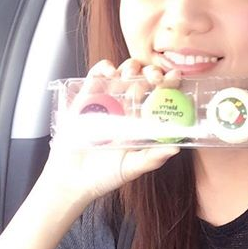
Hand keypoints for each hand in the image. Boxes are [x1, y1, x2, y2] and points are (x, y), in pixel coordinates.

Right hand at [42, 59, 181, 205]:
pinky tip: (110, 72)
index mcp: (139, 120)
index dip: (167, 84)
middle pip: (142, 80)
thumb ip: (152, 158)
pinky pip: (95, 76)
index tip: (175, 77)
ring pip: (121, 73)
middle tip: (155, 76)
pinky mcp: (86, 98)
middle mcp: (125, 107)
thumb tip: (175, 149)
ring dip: (129, 67)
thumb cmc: (103, 175)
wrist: (72, 181)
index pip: (157, 97)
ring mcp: (106, 101)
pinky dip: (103, 68)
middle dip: (151, 72)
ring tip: (132, 74)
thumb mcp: (131, 167)